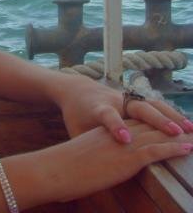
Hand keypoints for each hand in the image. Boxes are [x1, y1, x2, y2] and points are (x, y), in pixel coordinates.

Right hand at [31, 120, 192, 203]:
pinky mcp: (128, 157)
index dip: (151, 124)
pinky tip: (187, 147)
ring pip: (157, 134)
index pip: (132, 125)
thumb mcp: (81, 158)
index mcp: (105, 133)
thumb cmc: (62, 168)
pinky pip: (157, 149)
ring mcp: (123, 145)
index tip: (164, 125)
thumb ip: (92, 159)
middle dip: (169, 125)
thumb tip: (93, 168)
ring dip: (177, 134)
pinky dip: (174, 148)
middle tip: (187, 126)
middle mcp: (116, 134)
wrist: (55, 168)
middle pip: (148, 126)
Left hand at [55, 75, 192, 143]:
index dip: (116, 126)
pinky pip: (155, 105)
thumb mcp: (76, 130)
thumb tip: (93, 167)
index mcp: (97, 109)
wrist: (77, 90)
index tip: (125, 139)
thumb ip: (86, 146)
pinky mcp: (134, 99)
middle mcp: (114, 101)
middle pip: (137, 108)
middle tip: (174, 132)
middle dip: (156, 119)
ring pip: (151, 105)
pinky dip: (171, 114)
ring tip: (189, 130)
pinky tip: (186, 126)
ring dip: (171, 116)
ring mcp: (126, 98)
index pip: (107, 116)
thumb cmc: (76, 116)